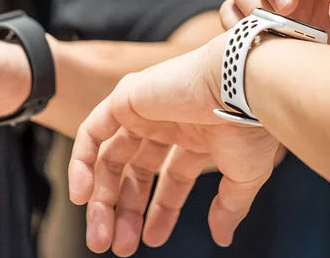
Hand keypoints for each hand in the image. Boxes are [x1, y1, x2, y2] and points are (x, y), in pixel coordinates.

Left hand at [68, 33, 279, 255]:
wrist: (240, 88)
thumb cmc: (249, 124)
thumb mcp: (243, 175)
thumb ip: (229, 205)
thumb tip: (222, 237)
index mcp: (197, 134)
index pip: (171, 177)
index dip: (161, 210)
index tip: (152, 240)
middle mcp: (168, 121)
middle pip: (136, 171)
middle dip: (125, 210)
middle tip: (116, 246)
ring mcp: (145, 110)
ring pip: (111, 157)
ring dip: (102, 198)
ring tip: (100, 236)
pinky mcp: (125, 99)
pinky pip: (92, 133)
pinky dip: (81, 162)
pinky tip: (82, 195)